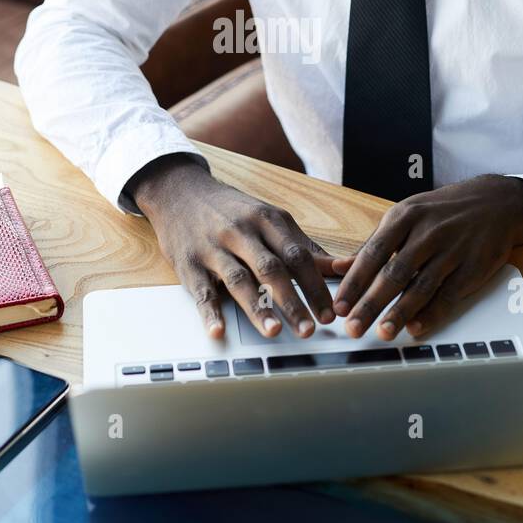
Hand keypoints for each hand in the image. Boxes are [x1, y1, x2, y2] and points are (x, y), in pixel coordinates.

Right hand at [131, 155, 336, 339]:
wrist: (180, 191)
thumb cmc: (232, 210)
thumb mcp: (269, 218)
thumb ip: (303, 245)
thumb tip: (342, 266)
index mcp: (266, 219)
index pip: (296, 255)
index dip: (315, 285)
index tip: (330, 312)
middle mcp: (240, 232)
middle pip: (270, 269)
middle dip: (292, 301)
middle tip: (309, 329)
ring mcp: (213, 248)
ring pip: (238, 280)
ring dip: (257, 308)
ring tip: (273, 331)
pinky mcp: (189, 264)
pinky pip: (201, 290)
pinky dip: (209, 312)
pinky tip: (218, 329)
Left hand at [330, 175, 522, 341]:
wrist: (497, 202)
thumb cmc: (443, 212)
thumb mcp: (406, 216)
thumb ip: (373, 244)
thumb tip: (338, 267)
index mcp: (405, 216)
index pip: (373, 253)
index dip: (355, 282)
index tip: (339, 306)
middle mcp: (427, 232)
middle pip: (394, 273)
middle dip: (371, 303)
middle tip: (353, 326)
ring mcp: (452, 249)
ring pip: (421, 285)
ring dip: (400, 312)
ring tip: (382, 332)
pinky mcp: (473, 266)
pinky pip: (449, 293)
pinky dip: (432, 313)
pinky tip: (416, 327)